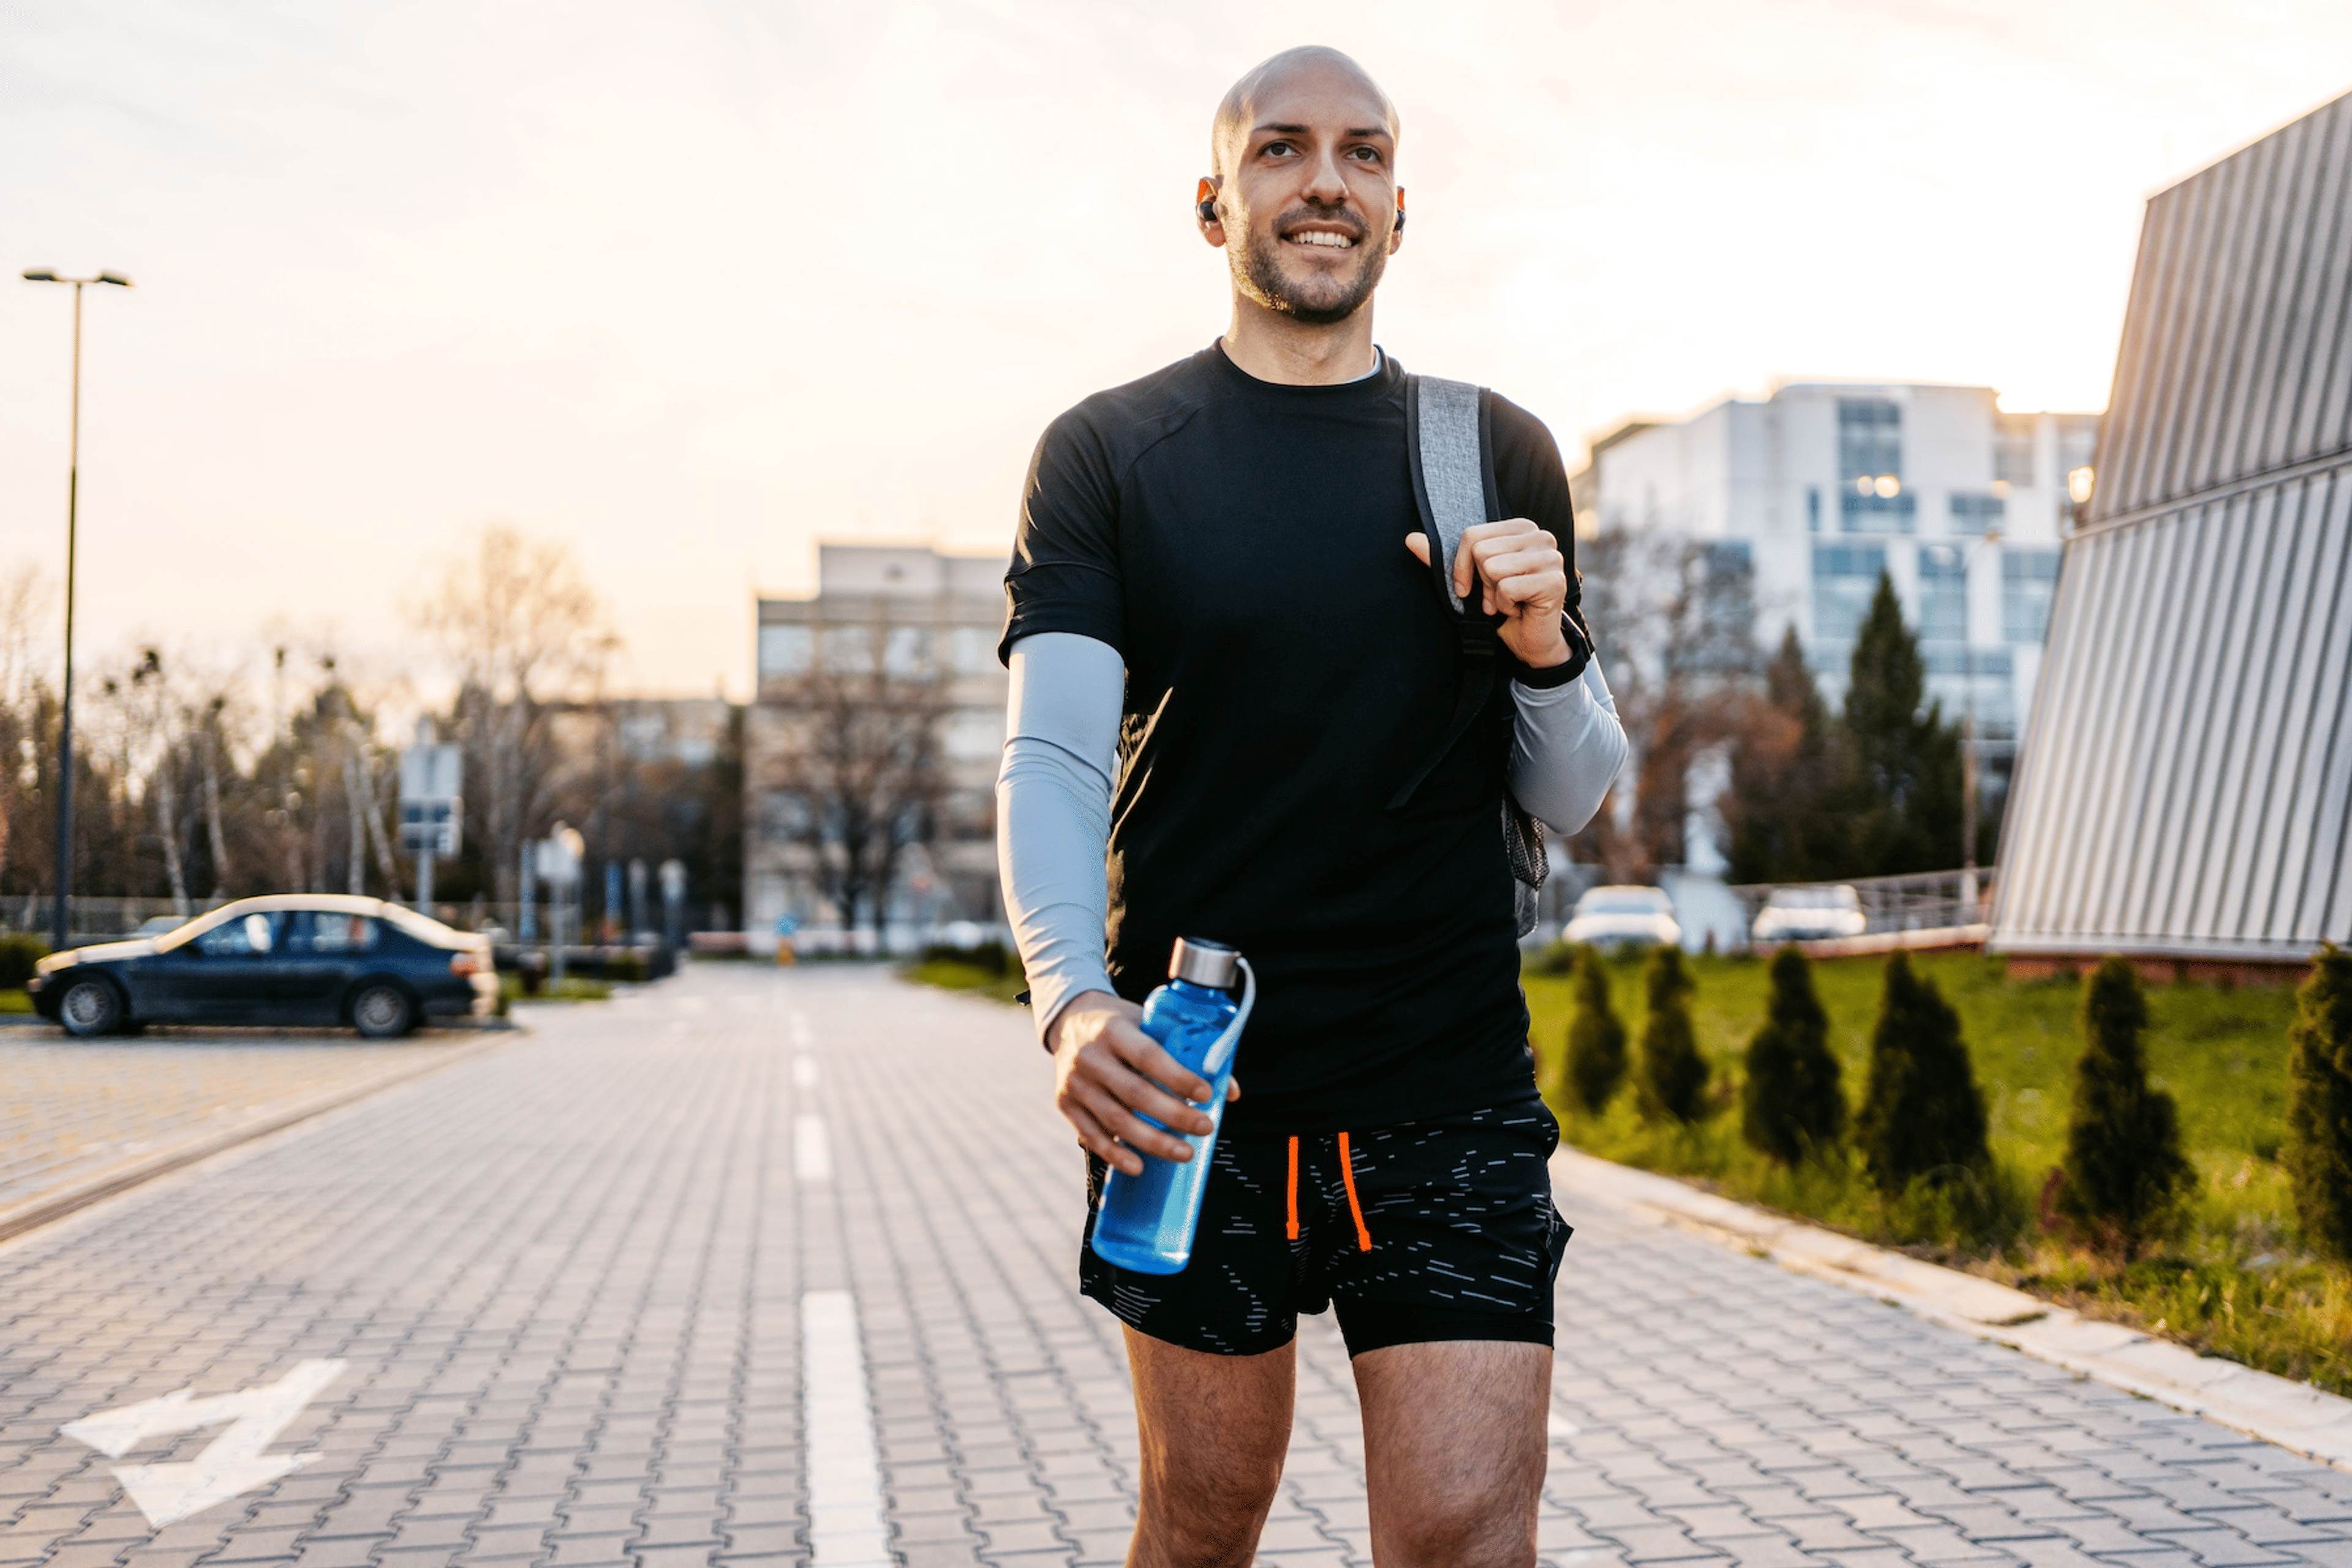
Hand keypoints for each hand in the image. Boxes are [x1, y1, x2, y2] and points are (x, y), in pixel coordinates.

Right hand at [1046, 990, 1241, 1175]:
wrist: (1071, 1021)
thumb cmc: (1122, 1026)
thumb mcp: (1149, 1025)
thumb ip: (1188, 1053)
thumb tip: (1230, 1091)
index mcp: (1113, 1029)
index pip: (1149, 1056)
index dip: (1178, 1077)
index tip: (1207, 1095)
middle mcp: (1089, 1056)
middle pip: (1135, 1094)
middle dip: (1174, 1115)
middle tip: (1206, 1128)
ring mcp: (1075, 1082)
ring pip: (1116, 1120)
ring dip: (1152, 1141)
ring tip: (1184, 1153)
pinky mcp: (1065, 1103)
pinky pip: (1091, 1135)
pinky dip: (1115, 1154)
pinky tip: (1139, 1166)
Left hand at [1406, 518, 1570, 667]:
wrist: (1528, 641)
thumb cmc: (1500, 606)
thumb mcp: (1469, 580)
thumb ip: (1442, 559)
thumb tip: (1410, 539)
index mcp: (1521, 528)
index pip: (1472, 536)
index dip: (1461, 567)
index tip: (1468, 587)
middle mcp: (1540, 536)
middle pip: (1482, 551)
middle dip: (1482, 581)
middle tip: (1495, 596)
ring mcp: (1551, 557)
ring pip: (1493, 568)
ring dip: (1494, 595)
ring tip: (1507, 602)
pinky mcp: (1555, 581)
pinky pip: (1507, 588)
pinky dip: (1506, 606)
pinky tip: (1519, 609)